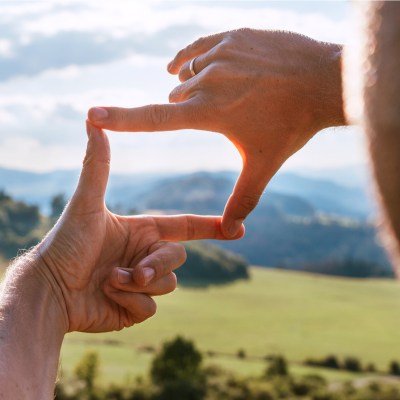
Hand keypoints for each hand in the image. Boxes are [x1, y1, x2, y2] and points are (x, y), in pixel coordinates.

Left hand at [36, 122, 243, 333]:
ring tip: (109, 280)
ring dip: (138, 284)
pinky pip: (151, 308)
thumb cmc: (65, 244)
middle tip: (136, 272)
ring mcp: (141, 283)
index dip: (210, 227)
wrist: (49, 290)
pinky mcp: (134, 308)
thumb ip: (97, 166)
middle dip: (158, 265)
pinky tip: (106, 296)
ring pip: (168, 284)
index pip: (184, 226)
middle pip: (177, 259)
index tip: (237, 228)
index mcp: (142, 231)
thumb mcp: (86, 204)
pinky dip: (129, 302)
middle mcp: (144, 256)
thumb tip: (93, 121)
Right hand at [88, 28, 344, 236]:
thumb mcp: (264, 164)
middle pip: (176, 99)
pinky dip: (191, 60)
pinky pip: (195, 48)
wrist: (323, 81)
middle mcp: (206, 79)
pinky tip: (191, 65)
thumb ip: (243, 198)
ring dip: (193, 87)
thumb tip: (232, 232)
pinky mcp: (229, 36)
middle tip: (216, 116)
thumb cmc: (292, 125)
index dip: (121, 118)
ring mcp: (218, 53)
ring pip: (186, 74)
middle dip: (186, 111)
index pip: (155, 118)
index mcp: (208, 112)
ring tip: (220, 95)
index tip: (92, 113)